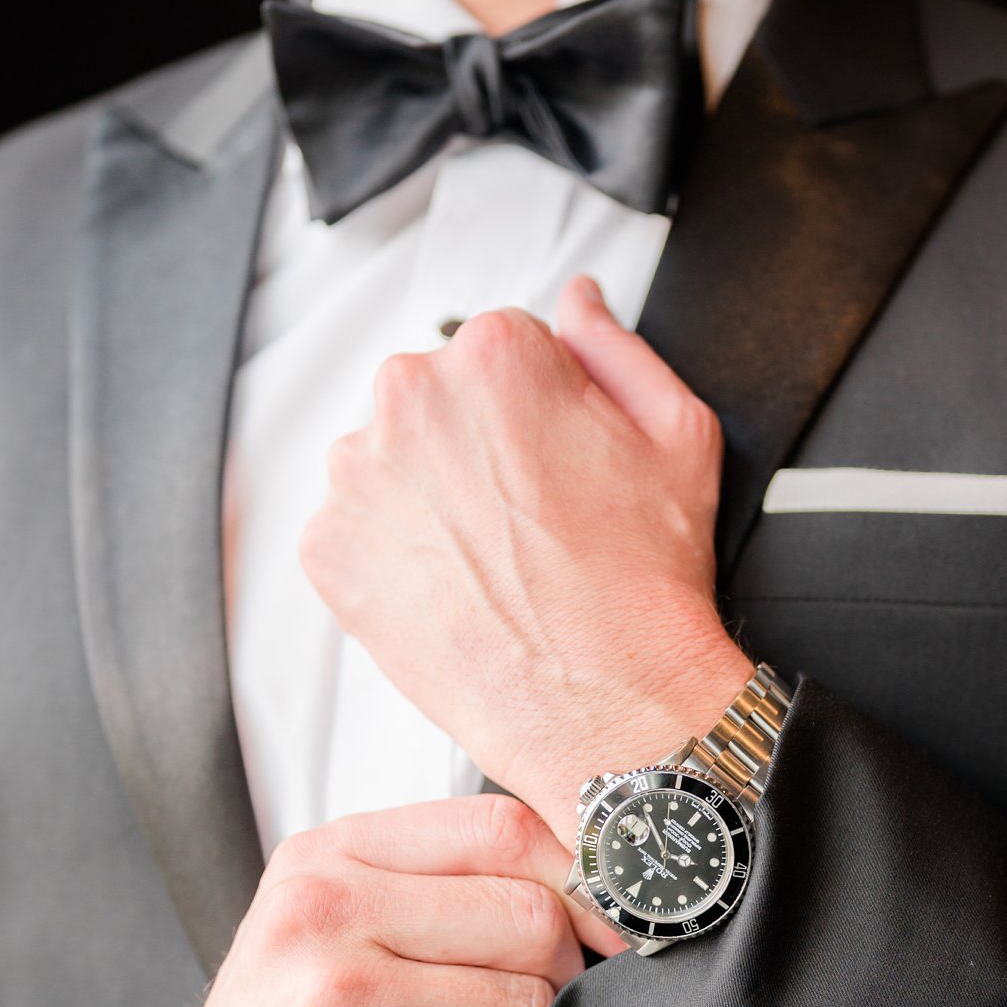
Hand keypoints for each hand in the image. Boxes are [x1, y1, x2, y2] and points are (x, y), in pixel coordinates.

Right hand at [106, 796, 608, 1006]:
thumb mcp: (328, 931)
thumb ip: (433, 888)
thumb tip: (589, 886)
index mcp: (326, 857)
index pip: (502, 826)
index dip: (578, 882)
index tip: (595, 929)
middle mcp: (323, 913)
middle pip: (530, 914)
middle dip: (554, 978)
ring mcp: (336, 1000)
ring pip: (525, 1003)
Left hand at [301, 277, 753, 843]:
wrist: (600, 704)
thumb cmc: (642, 585)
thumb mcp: (678, 436)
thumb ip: (617, 348)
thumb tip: (580, 303)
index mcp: (496, 357)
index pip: (498, 350)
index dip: (537, 411)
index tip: (554, 462)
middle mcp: (413, 400)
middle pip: (433, 399)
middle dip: (473, 447)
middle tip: (527, 521)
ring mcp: (360, 476)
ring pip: (387, 462)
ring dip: (426, 497)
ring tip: (491, 561)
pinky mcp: (329, 549)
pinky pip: (353, 531)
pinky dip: (391, 556)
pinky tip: (452, 589)